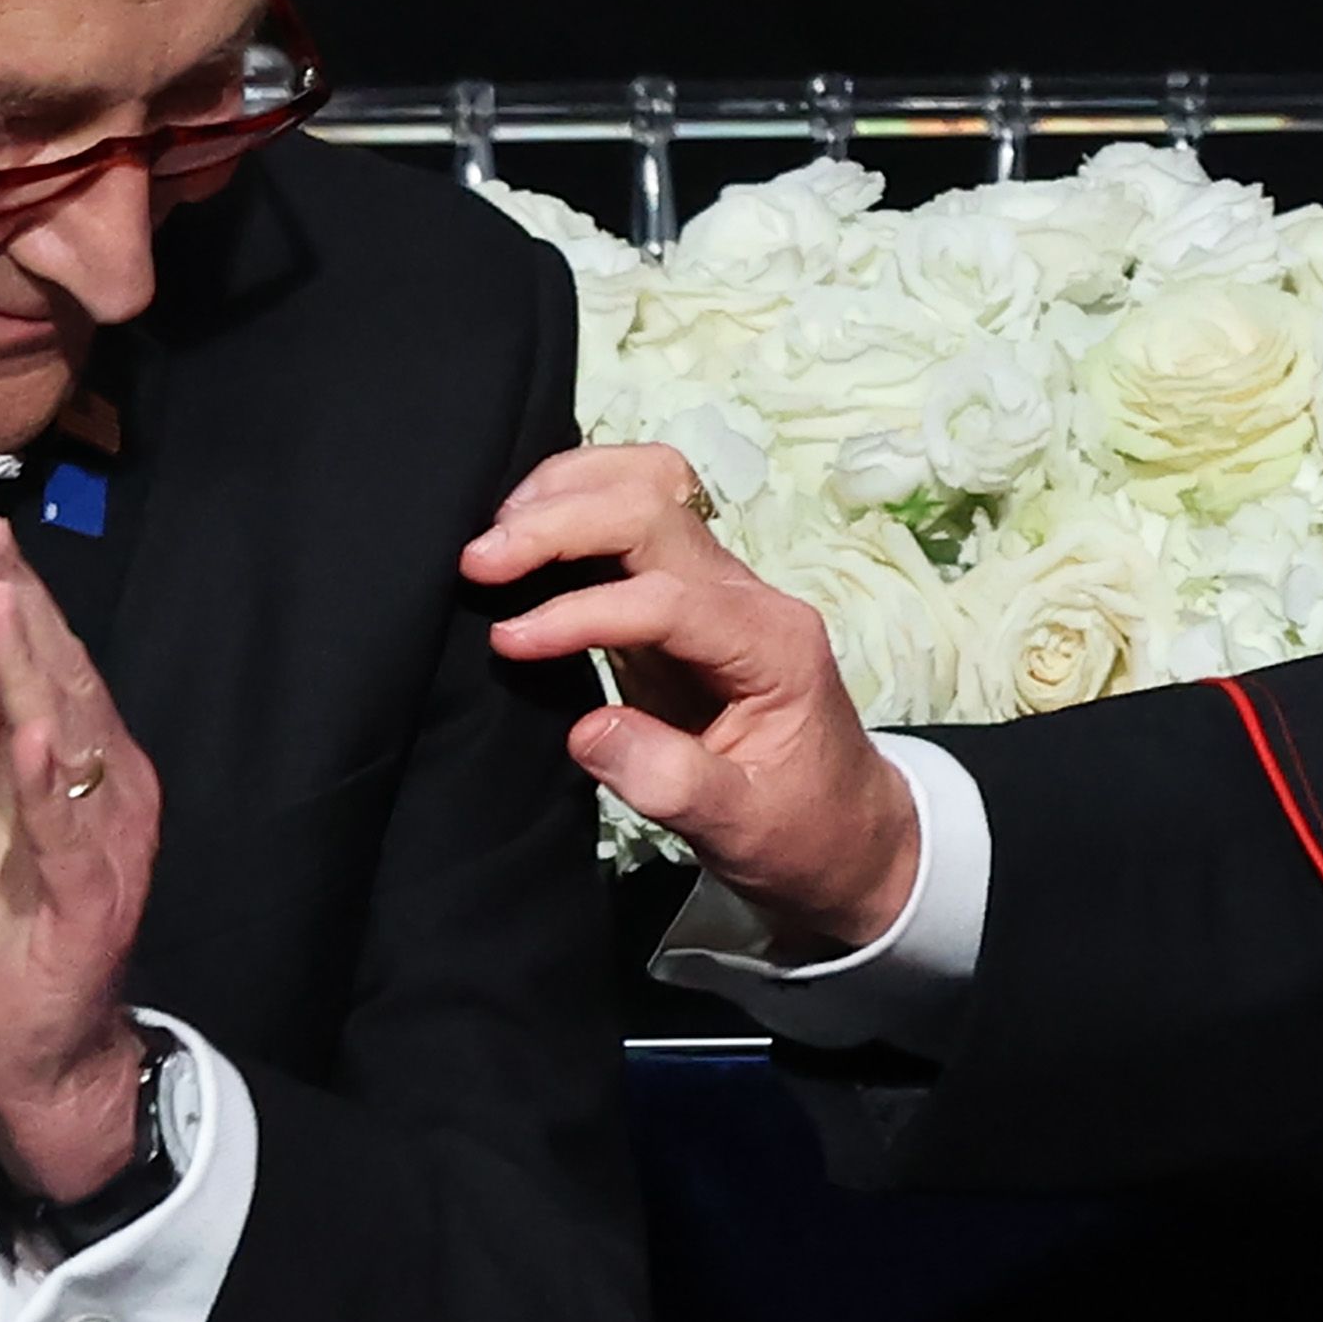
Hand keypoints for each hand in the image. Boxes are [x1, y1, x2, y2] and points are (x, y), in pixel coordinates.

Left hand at [0, 522, 162, 1206]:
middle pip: (64, 681)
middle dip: (22, 610)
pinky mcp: (91, 897)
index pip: (41, 661)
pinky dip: (53, 781)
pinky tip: (36, 733)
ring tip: (5, 604)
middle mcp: (108, 786)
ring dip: (35, 670)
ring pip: (73, 738)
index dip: (9, 598)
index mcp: (75, 759)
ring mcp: (106, 840)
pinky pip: (69, 830)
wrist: (24, 1049)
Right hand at [463, 444, 919, 952]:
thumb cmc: (801, 831)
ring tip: (493, 536)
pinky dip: (573, 509)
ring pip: (647, 490)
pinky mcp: (679, 599)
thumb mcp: (743, 829)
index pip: (668, 597)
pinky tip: (520, 534)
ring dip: (566, 495)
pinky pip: (630, 523)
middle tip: (477, 563)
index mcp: (773, 645)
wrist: (846, 831)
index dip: (582, 611)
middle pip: (654, 509)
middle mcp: (747, 598)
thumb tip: (587, 730)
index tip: (510, 642)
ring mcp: (714, 590)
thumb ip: (671, 782)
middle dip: (561, 521)